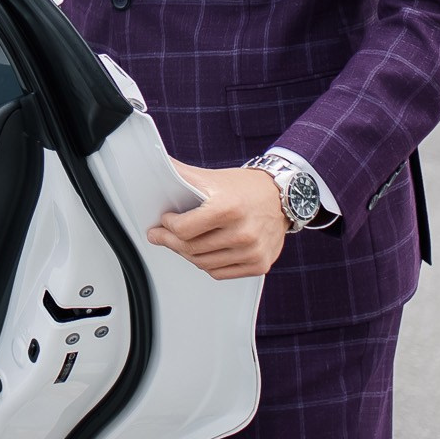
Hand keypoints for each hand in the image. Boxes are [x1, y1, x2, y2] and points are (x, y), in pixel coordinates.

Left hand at [146, 161, 287, 280]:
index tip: (164, 221)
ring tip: (182, 243)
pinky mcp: (259, 264)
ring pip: (203, 264)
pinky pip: (220, 273)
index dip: (168, 226)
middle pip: (191, 248)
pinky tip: (204, 252)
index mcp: (228, 208)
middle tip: (161, 235)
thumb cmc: (246, 188)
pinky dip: (207, 265)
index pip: (184, 229)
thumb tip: (155, 165)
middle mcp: (243, 232)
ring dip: (187, 254)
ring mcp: (252, 251)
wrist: (283, 197)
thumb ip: (182, 174)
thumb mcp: (213, 178)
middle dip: (170, 241)